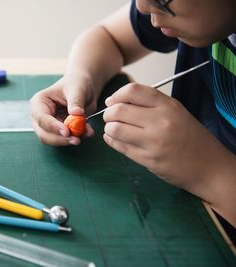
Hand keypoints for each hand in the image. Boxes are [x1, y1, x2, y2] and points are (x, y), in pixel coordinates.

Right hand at [30, 75, 95, 145]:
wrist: (85, 87)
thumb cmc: (77, 83)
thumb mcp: (77, 89)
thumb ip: (76, 101)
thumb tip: (76, 114)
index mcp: (39, 102)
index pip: (42, 118)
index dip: (53, 127)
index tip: (67, 132)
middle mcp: (40, 116)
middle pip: (44, 134)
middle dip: (60, 139)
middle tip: (76, 140)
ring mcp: (48, 125)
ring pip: (54, 140)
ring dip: (69, 140)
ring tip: (86, 132)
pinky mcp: (59, 131)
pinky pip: (65, 139)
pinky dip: (76, 138)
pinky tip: (87, 132)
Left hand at [102, 83, 233, 191]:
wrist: (208, 166)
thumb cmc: (189, 136)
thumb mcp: (175, 112)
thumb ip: (149, 104)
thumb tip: (114, 102)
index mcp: (167, 105)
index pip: (132, 91)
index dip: (116, 95)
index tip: (112, 102)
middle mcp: (160, 121)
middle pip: (119, 110)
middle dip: (108, 113)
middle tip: (110, 117)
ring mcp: (153, 142)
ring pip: (115, 129)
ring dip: (108, 128)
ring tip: (113, 129)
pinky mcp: (147, 159)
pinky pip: (120, 147)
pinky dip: (112, 141)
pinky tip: (114, 139)